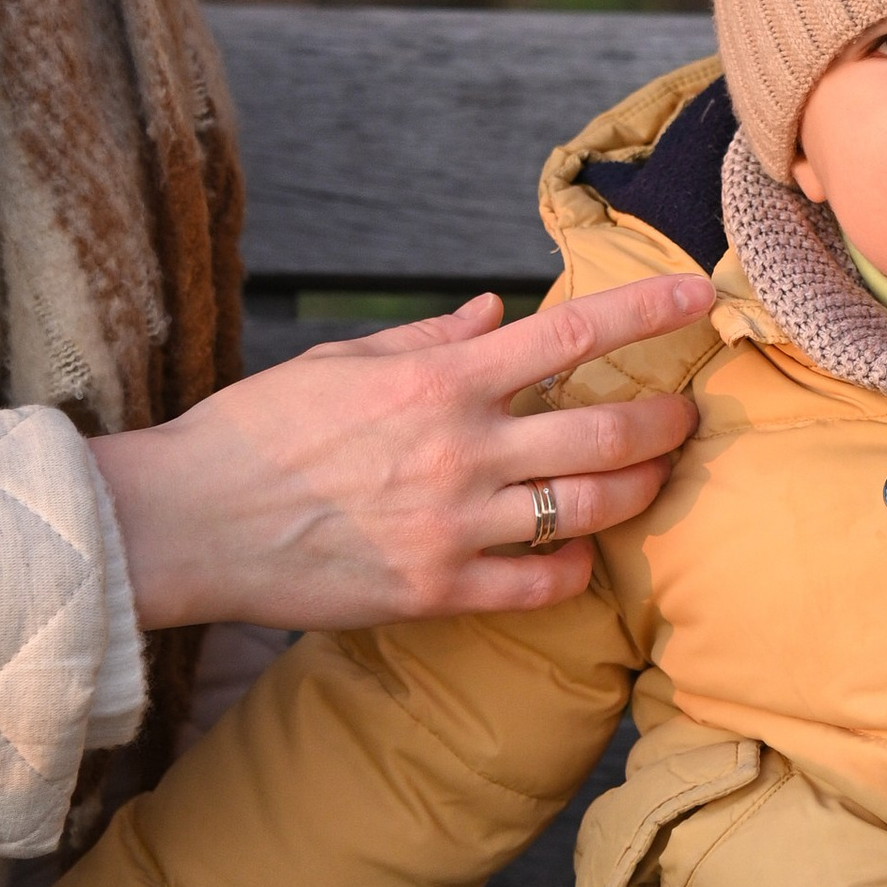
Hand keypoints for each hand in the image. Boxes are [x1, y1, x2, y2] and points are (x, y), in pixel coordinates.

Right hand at [89, 273, 715, 631]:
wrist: (185, 522)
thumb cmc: (257, 431)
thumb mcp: (342, 361)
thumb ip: (429, 338)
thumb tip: (494, 311)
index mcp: (438, 379)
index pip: (572, 332)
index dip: (650, 310)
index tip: (702, 295)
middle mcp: (461, 449)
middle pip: (609, 431)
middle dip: (669, 420)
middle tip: (691, 412)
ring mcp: (454, 526)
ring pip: (592, 509)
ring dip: (640, 491)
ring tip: (654, 479)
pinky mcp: (437, 591)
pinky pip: (542, 585)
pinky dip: (577, 568)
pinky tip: (581, 554)